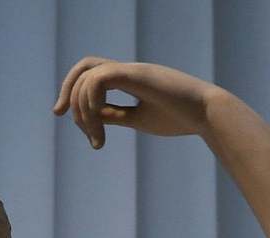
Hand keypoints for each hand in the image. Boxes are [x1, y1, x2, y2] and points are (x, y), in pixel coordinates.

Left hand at [52, 58, 215, 148]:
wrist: (207, 113)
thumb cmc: (180, 118)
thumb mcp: (139, 119)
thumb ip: (115, 116)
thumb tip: (92, 118)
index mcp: (129, 78)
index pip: (91, 74)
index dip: (71, 91)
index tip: (63, 114)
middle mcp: (127, 70)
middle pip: (84, 68)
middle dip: (67, 93)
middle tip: (65, 119)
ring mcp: (132, 70)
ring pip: (88, 77)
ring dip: (82, 110)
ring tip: (96, 138)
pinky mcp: (137, 75)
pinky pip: (99, 80)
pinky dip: (91, 103)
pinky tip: (99, 125)